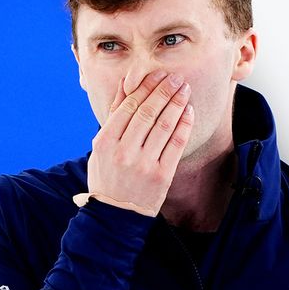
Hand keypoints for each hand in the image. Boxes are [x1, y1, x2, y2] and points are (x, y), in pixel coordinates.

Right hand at [86, 70, 193, 215]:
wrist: (115, 214)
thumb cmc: (107, 176)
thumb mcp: (100, 146)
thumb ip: (113, 115)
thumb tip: (125, 84)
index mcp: (105, 142)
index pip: (128, 106)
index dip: (145, 88)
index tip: (157, 75)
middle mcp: (124, 151)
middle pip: (148, 112)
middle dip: (164, 91)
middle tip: (176, 77)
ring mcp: (143, 164)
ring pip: (164, 125)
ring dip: (176, 103)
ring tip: (184, 89)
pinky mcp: (161, 176)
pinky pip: (176, 144)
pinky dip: (183, 125)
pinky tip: (188, 111)